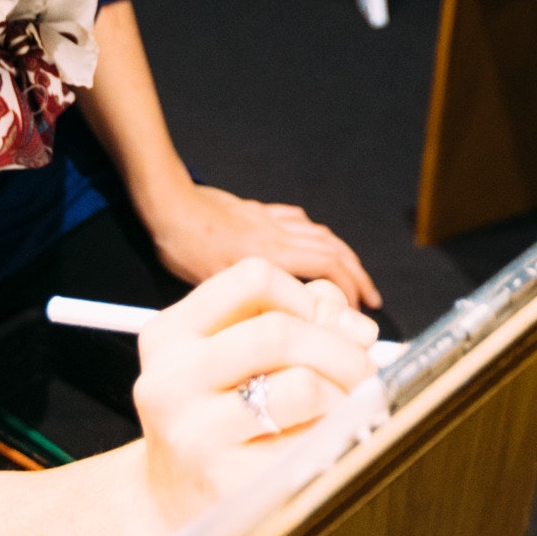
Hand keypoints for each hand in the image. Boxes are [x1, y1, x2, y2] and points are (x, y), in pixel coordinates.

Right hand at [131, 259, 379, 528]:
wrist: (171, 501)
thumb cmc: (214, 419)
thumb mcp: (228, 356)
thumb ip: (290, 318)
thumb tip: (356, 326)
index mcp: (170, 335)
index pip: (252, 279)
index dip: (307, 298)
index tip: (332, 324)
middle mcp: (171, 380)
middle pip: (281, 332)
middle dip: (341, 350)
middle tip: (364, 371)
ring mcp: (194, 434)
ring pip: (303, 387)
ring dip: (345, 398)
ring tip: (345, 411)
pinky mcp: (226, 483)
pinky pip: (310, 445)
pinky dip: (334, 440)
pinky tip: (327, 446)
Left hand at [143, 181, 383, 309]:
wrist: (167, 203)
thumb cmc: (183, 244)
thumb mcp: (212, 283)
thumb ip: (243, 303)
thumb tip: (264, 332)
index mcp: (270, 255)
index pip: (327, 269)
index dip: (348, 290)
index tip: (355, 313)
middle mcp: (277, 235)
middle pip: (333, 251)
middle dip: (357, 276)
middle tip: (368, 300)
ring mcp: (269, 220)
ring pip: (319, 234)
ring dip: (342, 255)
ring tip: (353, 276)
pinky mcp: (256, 212)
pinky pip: (296, 220)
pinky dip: (313, 233)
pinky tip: (315, 242)